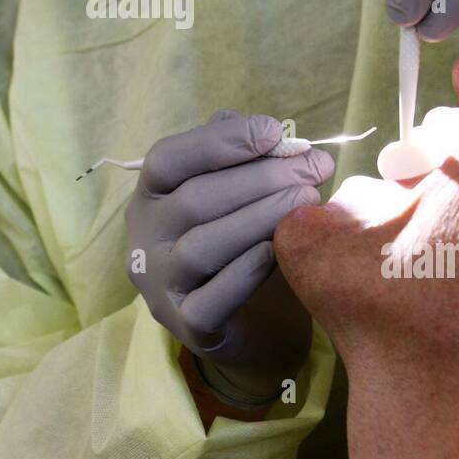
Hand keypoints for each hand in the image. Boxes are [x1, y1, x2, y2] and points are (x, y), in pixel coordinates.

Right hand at [124, 109, 333, 392]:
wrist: (256, 324)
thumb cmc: (244, 242)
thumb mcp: (240, 193)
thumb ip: (245, 159)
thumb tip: (273, 135)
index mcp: (151, 195)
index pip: (167, 159)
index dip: (219, 142)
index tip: (275, 132)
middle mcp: (145, 237)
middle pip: (193, 200)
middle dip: (259, 178)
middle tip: (313, 168)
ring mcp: (160, 284)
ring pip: (200, 246)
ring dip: (258, 217)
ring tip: (307, 200)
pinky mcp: (186, 326)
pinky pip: (212, 297)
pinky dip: (247, 270)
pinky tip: (279, 250)